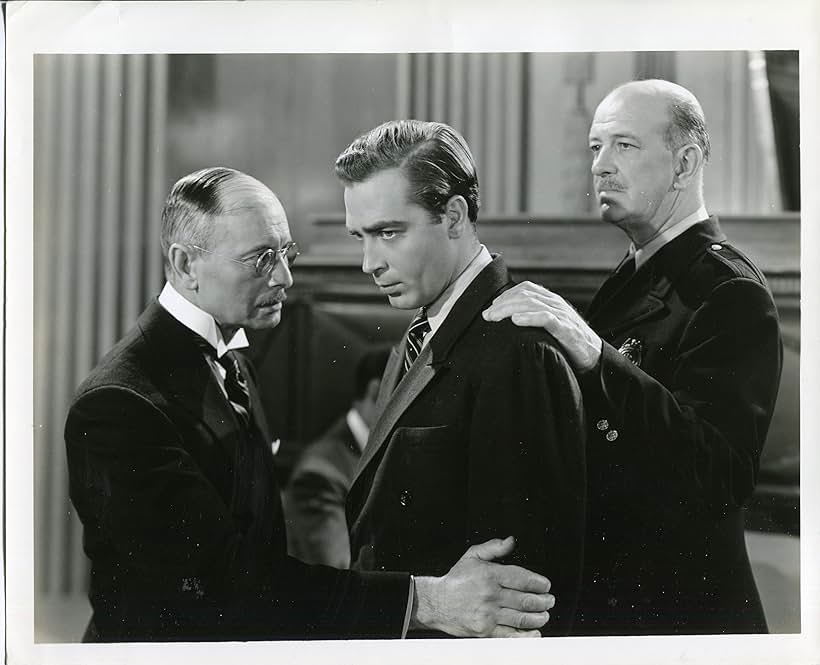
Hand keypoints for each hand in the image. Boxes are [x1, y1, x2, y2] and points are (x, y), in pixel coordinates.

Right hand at [411, 536, 554, 637]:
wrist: (436, 603)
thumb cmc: (456, 579)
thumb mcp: (472, 556)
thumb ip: (493, 548)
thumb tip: (511, 541)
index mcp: (489, 575)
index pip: (521, 578)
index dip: (538, 583)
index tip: (546, 585)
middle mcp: (490, 595)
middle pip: (525, 600)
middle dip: (543, 601)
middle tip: (550, 600)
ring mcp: (488, 614)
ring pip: (521, 618)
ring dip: (538, 617)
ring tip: (545, 614)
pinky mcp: (485, 630)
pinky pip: (510, 635)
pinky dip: (525, 635)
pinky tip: (535, 632)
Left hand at [483, 281, 601, 371]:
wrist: (593, 356)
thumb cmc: (567, 342)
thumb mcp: (549, 326)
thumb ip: (533, 319)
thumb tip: (508, 321)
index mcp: (551, 300)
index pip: (525, 288)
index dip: (506, 295)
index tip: (491, 307)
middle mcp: (555, 303)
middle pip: (524, 295)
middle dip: (502, 304)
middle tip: (487, 315)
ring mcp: (562, 315)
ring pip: (532, 304)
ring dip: (509, 309)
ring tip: (494, 317)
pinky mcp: (566, 329)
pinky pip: (546, 318)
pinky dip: (530, 317)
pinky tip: (516, 321)